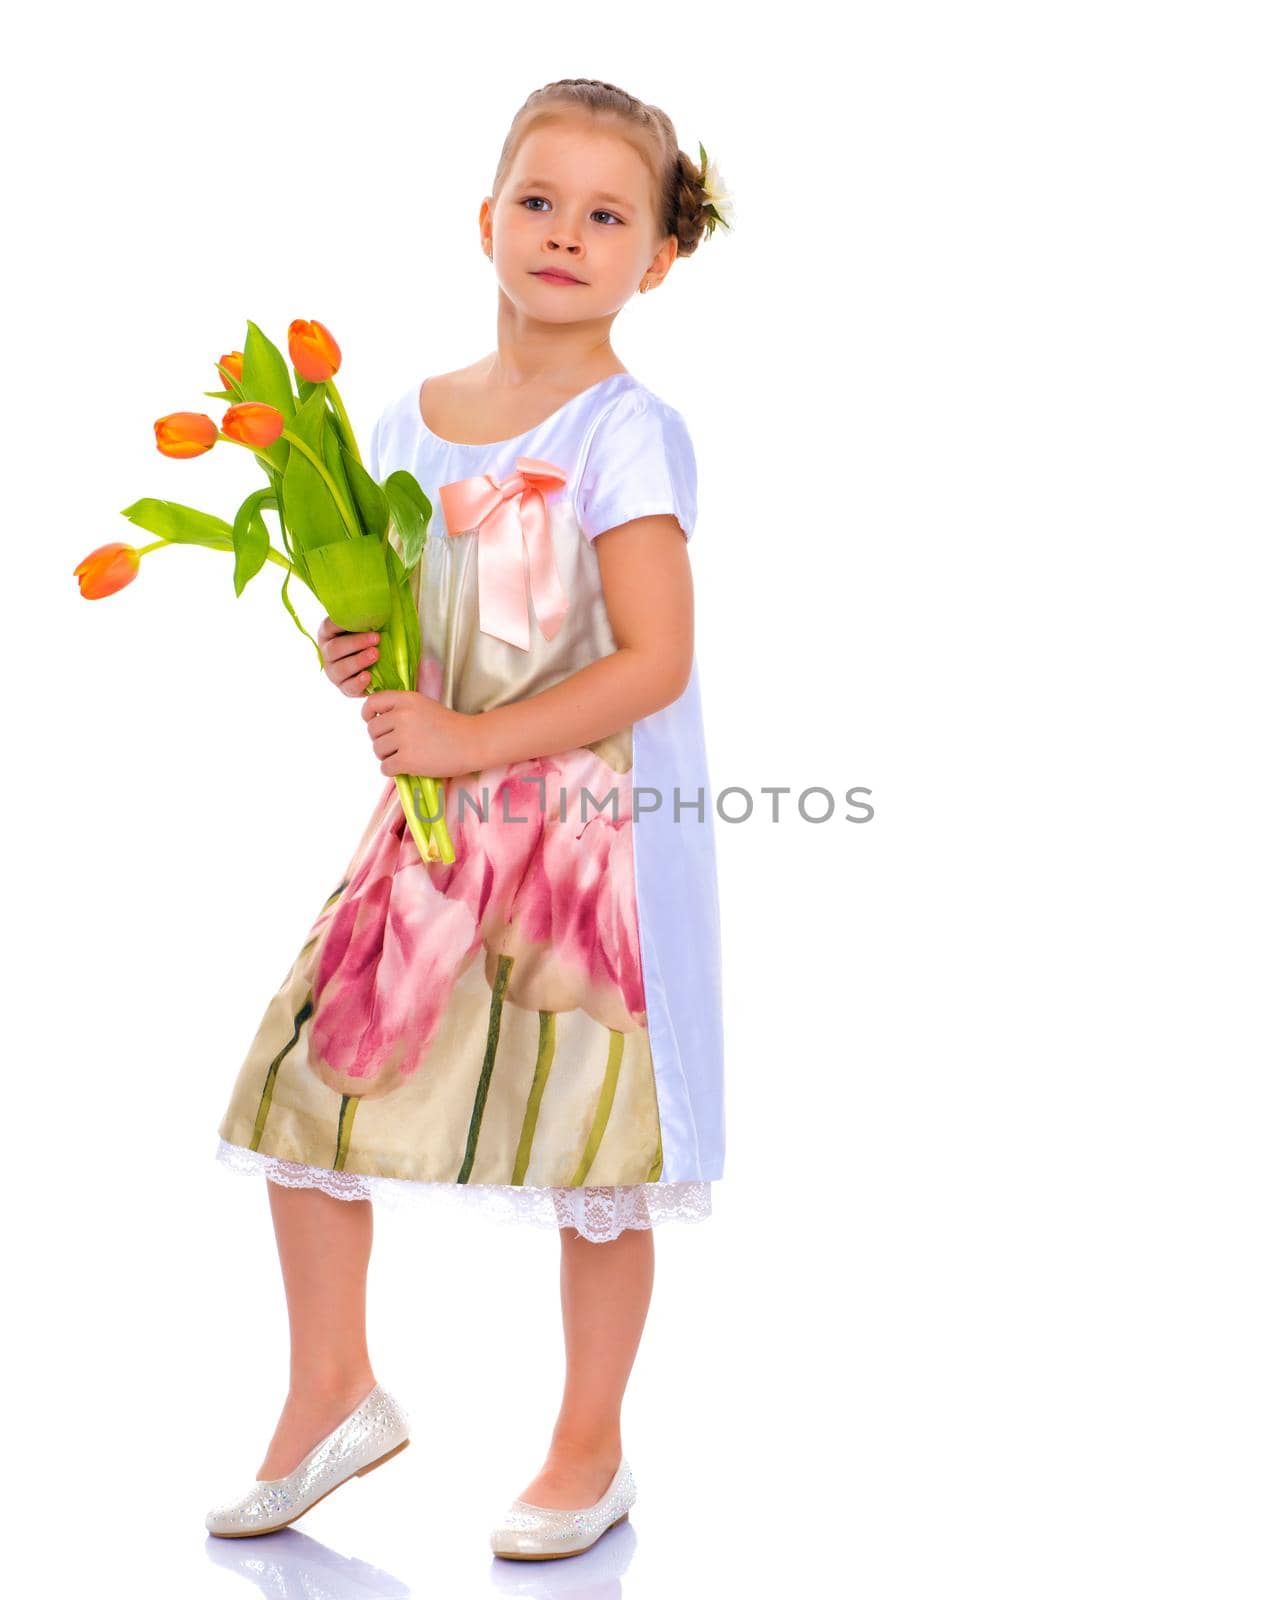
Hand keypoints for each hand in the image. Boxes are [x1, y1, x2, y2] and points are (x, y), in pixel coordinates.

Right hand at [318, 614, 380, 696]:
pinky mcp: (344, 688)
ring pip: (341, 669)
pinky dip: (358, 683)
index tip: (362, 619)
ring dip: (358, 661)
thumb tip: (377, 600)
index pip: (330, 626)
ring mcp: (334, 672)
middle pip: (335, 648)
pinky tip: (369, 676)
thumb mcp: (367, 624)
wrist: (379, 665)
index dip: (342, 623)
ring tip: (376, 654)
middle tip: (377, 638)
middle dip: (356, 643)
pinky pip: (348, 687)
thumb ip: (366, 615)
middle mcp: (327, 652)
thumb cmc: (371, 638)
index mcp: (328, 633)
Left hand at [362, 689, 480, 778]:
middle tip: (398, 746)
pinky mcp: (407, 759)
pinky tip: (407, 768)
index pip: (371, 703)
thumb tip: (375, 722)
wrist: (473, 742)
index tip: (373, 722)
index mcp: (406, 699)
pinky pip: (385, 767)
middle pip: (372, 731)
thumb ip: (401, 709)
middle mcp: (401, 715)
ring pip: (377, 750)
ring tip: (406, 756)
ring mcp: (403, 738)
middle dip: (381, 740)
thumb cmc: (451, 726)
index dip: (368, 714)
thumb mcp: (425, 706)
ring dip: (388, 756)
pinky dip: (393, 770)